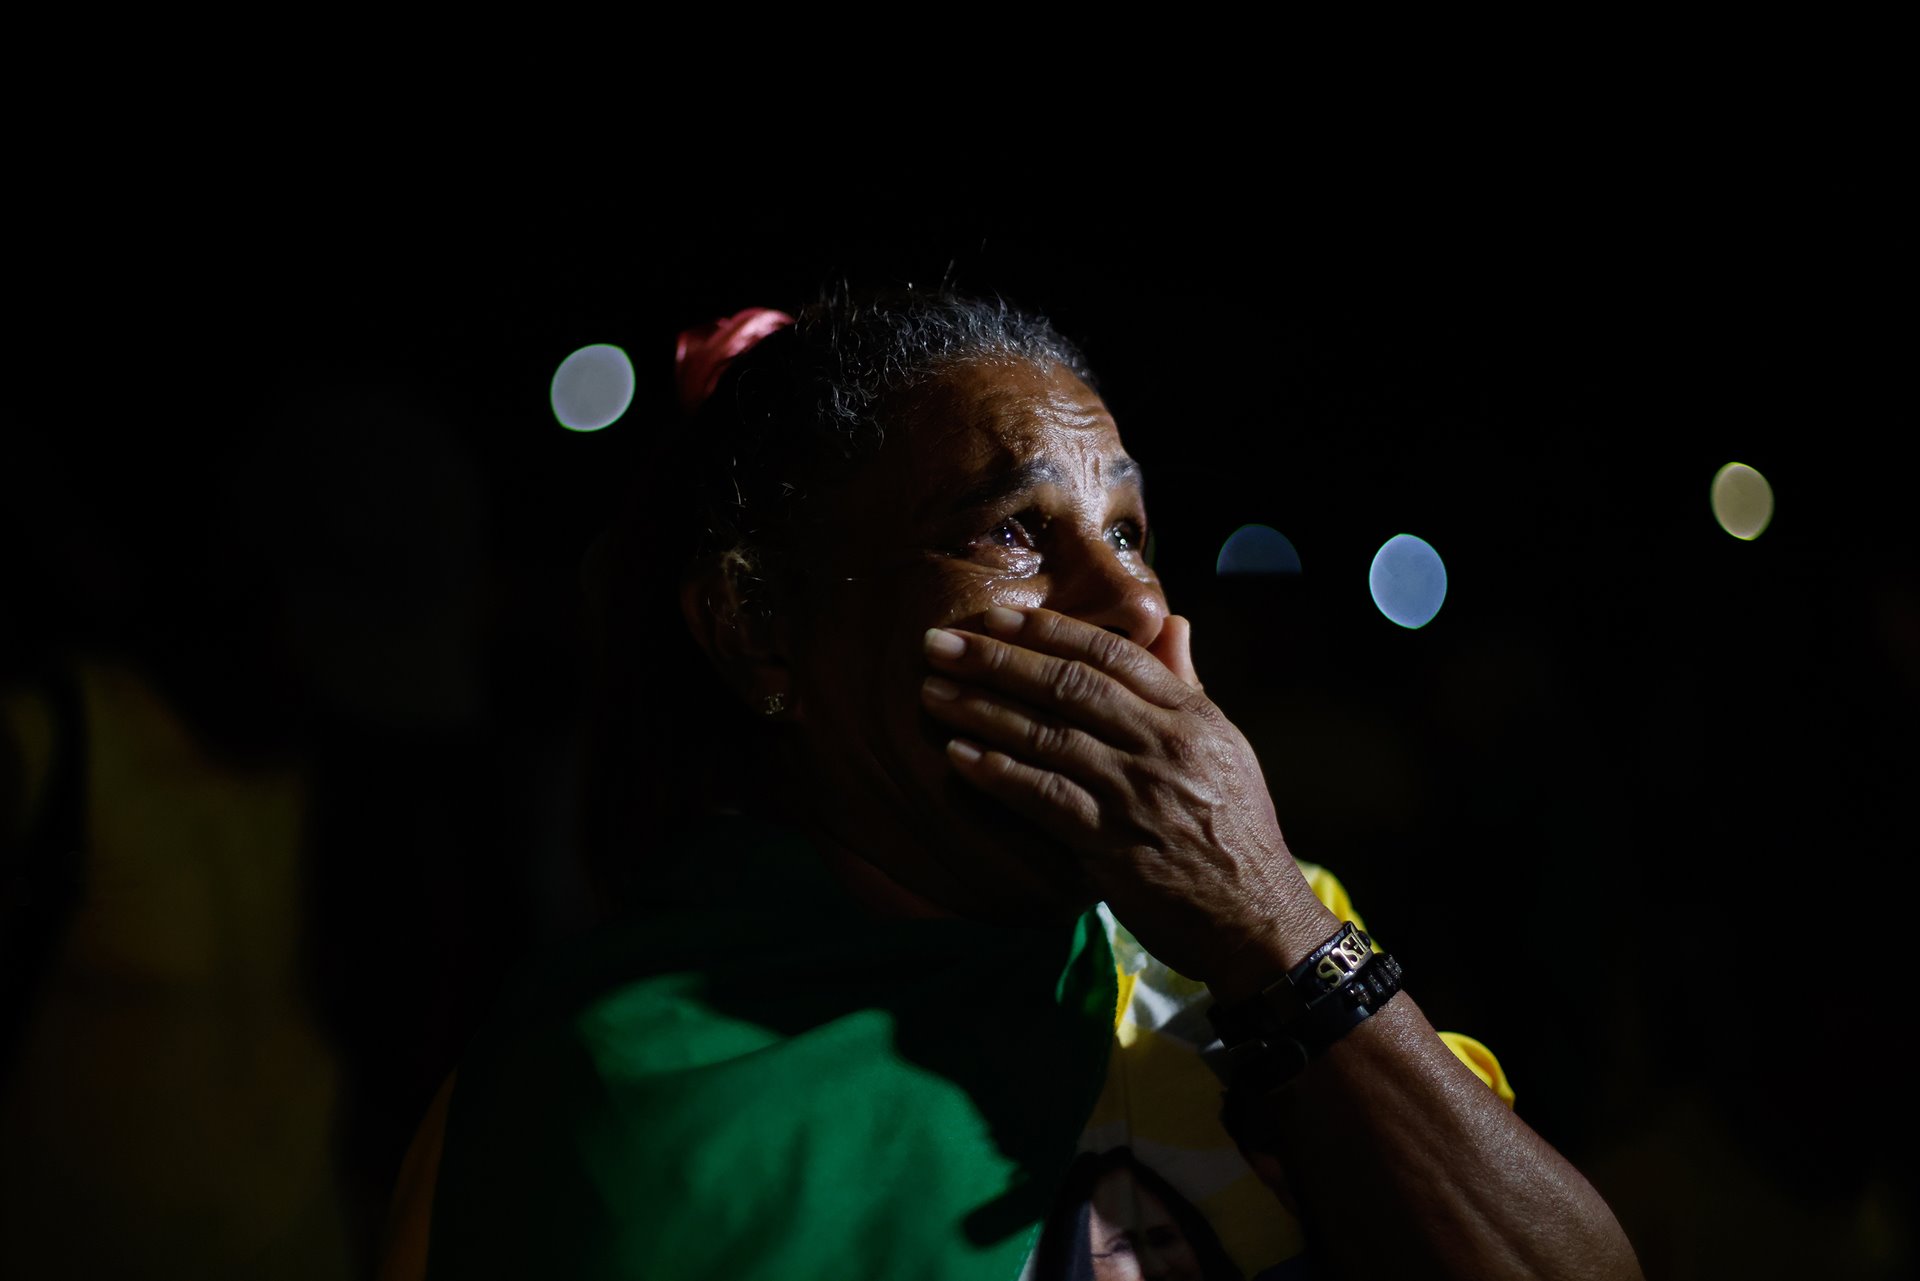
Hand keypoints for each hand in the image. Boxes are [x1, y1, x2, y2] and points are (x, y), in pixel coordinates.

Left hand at [920, 606, 1334, 982]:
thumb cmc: (1237, 832)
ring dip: (982, 710)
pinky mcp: (1112, 843)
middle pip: (1068, 685)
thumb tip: (1172, 623)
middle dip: (997, 659)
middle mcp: (1163, 745)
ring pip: (1047, 735)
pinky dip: (999, 773)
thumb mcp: (1224, 747)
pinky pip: (1044, 797)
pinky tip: (960, 757)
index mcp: (1189, 716)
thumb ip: (1188, 684)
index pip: (1111, 654)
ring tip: (933, 693)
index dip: (1048, 630)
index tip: (995, 616)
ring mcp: (1137, 792)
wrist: (1259, 919)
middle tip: (940, 643)